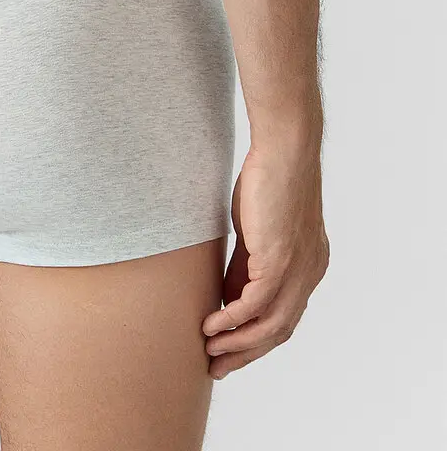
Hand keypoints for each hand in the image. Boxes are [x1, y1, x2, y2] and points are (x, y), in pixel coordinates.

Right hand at [203, 140, 328, 378]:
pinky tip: (210, 325)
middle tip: (217, 367)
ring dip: (237, 344)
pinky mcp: (279, 260)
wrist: (284, 151)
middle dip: (246, 353)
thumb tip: (229, 297)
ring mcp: (297, 270)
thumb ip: (247, 265)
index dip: (256, 338)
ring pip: (269, 325)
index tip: (229, 351)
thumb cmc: (268, 180)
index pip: (285, 317)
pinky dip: (232, 320)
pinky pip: (254, 304)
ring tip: (209, 352)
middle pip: (279, 330)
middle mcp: (309, 275)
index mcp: (309, 267)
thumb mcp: (257, 231)